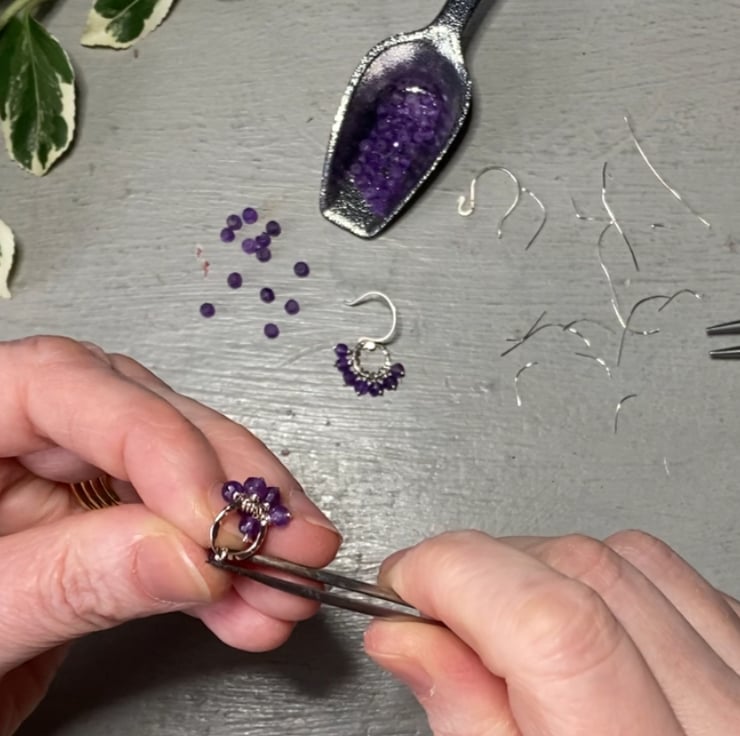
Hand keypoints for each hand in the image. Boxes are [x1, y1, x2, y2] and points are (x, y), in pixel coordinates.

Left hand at [0, 336, 340, 735]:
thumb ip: (67, 580)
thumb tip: (188, 556)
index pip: (62, 384)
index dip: (155, 440)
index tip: (211, 514)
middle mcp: (11, 436)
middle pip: (140, 418)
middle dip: (227, 482)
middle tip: (286, 532)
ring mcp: (55, 481)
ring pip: (174, 474)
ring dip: (243, 532)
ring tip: (288, 575)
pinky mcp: (93, 527)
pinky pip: (172, 533)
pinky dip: (221, 574)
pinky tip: (254, 602)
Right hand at [365, 530, 739, 734]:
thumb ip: (464, 723)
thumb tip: (407, 636)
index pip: (554, 625)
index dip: (456, 576)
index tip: (407, 585)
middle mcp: (725, 735)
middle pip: (584, 575)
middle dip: (485, 570)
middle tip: (442, 612)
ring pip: (631, 559)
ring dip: (543, 571)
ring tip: (509, 622)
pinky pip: (680, 581)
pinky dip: (608, 582)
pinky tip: (580, 624)